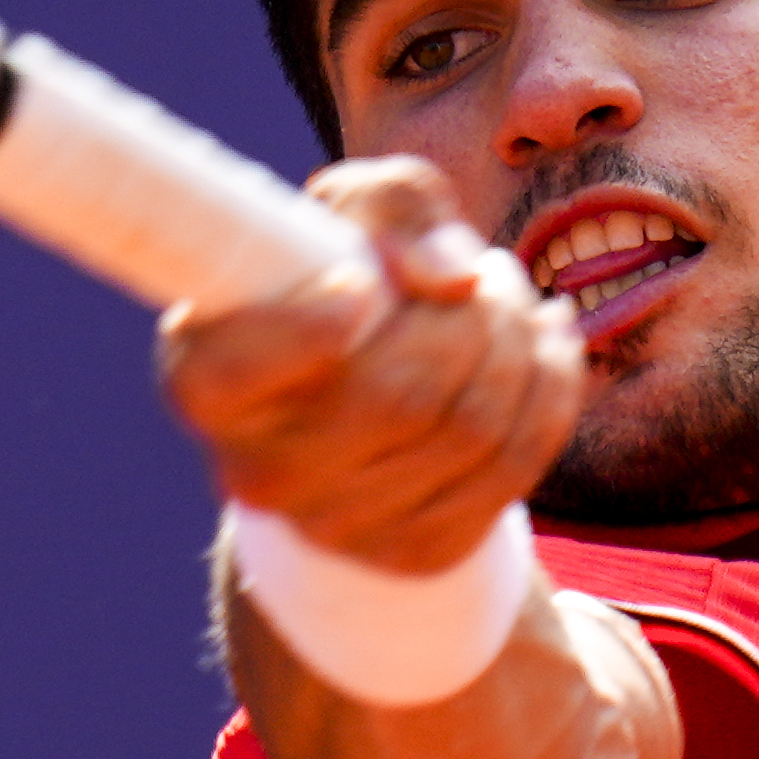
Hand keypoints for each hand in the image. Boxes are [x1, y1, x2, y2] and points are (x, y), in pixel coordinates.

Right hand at [157, 156, 583, 573]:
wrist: (362, 400)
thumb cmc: (341, 283)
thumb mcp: (347, 217)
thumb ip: (390, 207)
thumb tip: (453, 279)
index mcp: (207, 382)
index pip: (249, 371)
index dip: (310, 327)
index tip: (361, 284)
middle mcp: (261, 474)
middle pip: (401, 397)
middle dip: (472, 316)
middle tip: (483, 273)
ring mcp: (339, 527)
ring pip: (473, 429)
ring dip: (519, 343)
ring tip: (510, 300)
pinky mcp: (417, 551)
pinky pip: (517, 465)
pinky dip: (551, 387)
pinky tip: (544, 344)